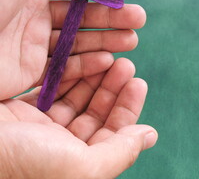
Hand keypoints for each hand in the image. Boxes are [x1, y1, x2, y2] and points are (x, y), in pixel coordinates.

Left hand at [0, 0, 145, 98]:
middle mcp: (32, 12)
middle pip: (82, 13)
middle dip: (112, 14)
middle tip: (138, 18)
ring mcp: (33, 42)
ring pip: (79, 40)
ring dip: (108, 39)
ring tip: (133, 40)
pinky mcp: (32, 70)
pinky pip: (66, 66)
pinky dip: (89, 63)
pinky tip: (109, 59)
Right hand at [0, 58, 157, 178]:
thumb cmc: (28, 163)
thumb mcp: (83, 166)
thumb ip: (120, 152)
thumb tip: (150, 135)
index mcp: (78, 163)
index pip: (113, 133)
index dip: (127, 107)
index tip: (138, 82)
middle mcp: (61, 146)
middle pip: (95, 112)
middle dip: (112, 88)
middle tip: (126, 64)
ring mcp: (41, 128)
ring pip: (76, 98)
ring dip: (94, 78)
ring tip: (112, 58)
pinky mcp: (22, 110)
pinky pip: (53, 89)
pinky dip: (69, 74)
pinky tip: (83, 60)